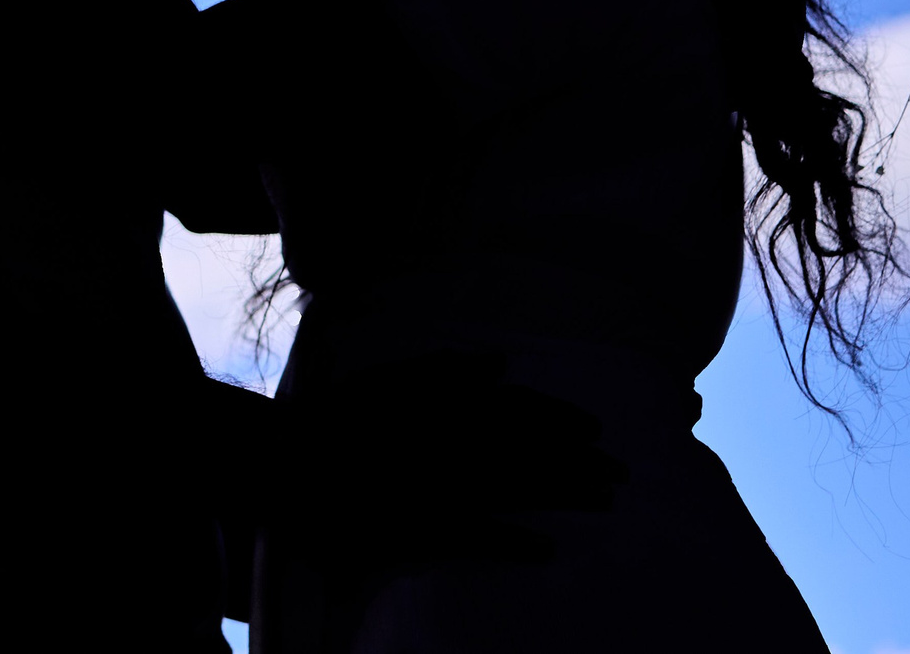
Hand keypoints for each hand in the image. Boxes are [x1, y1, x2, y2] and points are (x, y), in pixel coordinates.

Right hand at [276, 350, 628, 573]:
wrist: (286, 462)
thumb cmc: (339, 418)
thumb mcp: (390, 379)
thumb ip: (446, 369)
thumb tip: (500, 360)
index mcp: (444, 402)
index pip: (516, 408)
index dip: (561, 417)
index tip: (597, 430)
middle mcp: (447, 438)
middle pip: (528, 447)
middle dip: (580, 459)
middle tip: (623, 473)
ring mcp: (434, 481)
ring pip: (513, 485)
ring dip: (562, 492)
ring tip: (605, 501)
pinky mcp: (417, 522)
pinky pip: (473, 534)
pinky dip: (512, 541)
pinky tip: (547, 550)